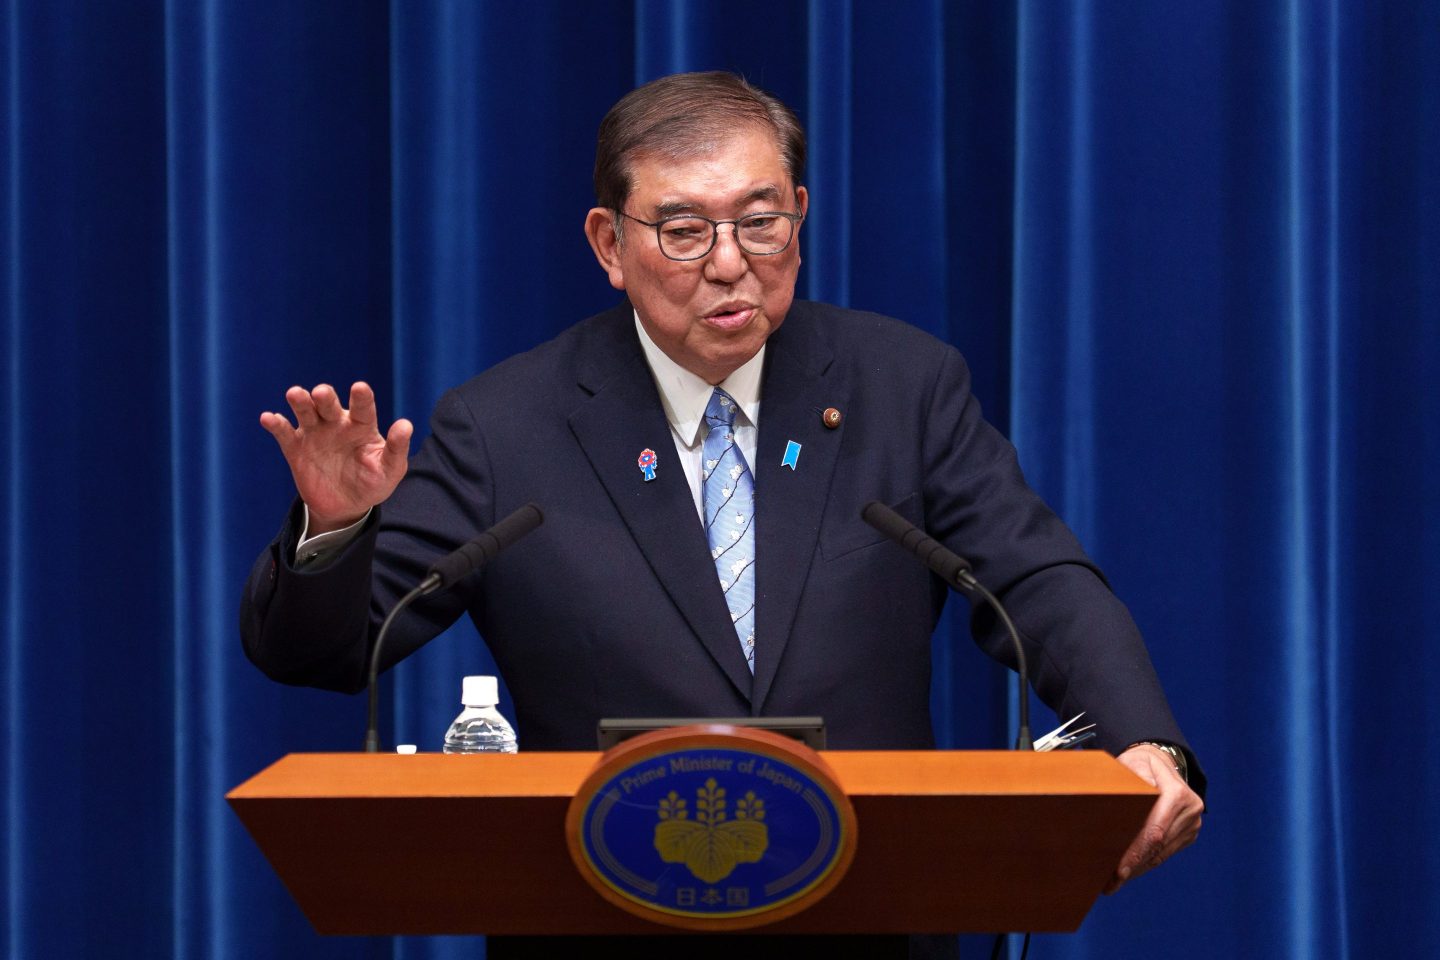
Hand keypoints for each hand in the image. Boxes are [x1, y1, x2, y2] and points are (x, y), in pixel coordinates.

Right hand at [259, 382, 412, 533]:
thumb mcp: (390, 470)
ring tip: (295, 394)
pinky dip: (276, 424)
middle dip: (325, 397)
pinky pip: (284, 433)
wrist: (346, 506)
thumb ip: (397, 449)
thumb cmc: (373, 482)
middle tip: (321, 393)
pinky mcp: (296, 448)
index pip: (363, 408)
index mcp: (362, 426)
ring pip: (306, 412)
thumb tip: (406, 424)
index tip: (360, 387)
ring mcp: (315, 433)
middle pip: (329, 405)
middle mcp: (337, 423)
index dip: (361, 398)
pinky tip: (268, 418)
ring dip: (300, 402)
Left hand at [1105, 744, 1203, 893]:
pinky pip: (1165, 853)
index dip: (1136, 851)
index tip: (1119, 869)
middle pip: (1158, 846)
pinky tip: (1128, 872)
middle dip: (1132, 865)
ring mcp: (1192, 824)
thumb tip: (1125, 796)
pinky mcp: (1188, 834)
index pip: (1155, 830)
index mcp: (1177, 794)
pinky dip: (1145, 863)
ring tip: (1113, 882)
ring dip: (1137, 869)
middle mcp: (1190, 811)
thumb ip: (1131, 778)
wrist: (1160, 764)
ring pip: (1161, 854)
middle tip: (1109, 883)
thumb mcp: (1134, 763)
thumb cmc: (1140, 763)